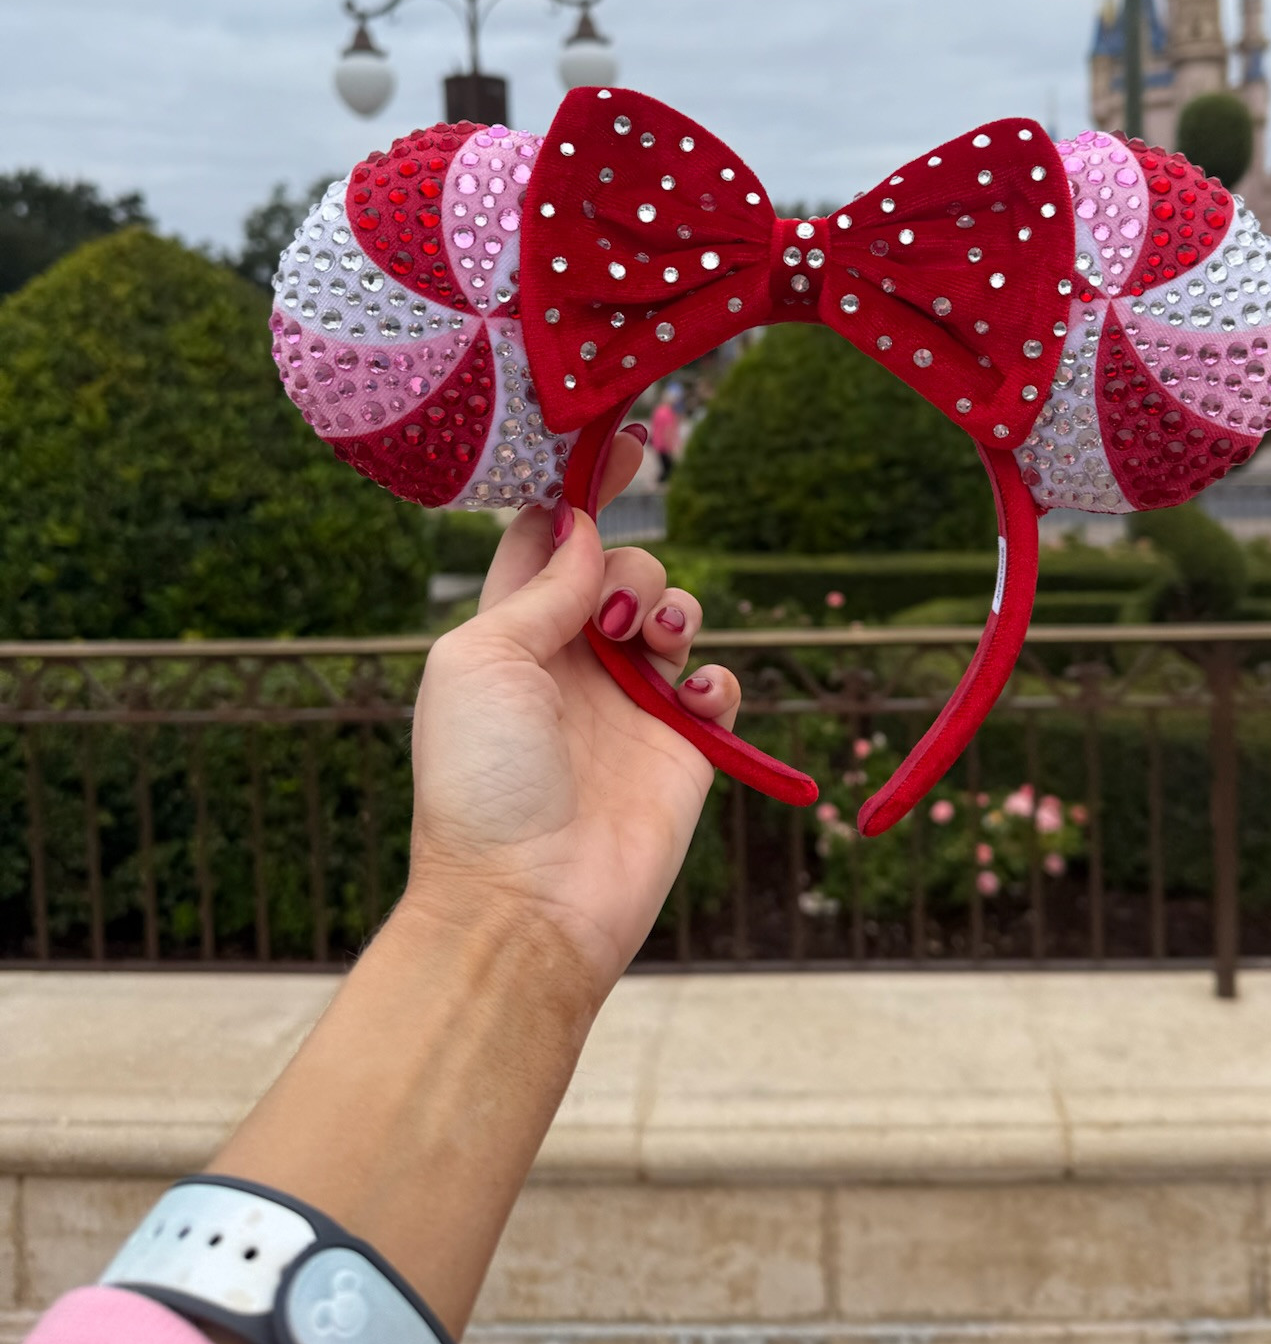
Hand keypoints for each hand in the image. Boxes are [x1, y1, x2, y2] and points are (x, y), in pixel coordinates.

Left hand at [407, 428, 737, 999]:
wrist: (527, 901)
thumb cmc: (480, 782)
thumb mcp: (481, 661)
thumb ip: (540, 587)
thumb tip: (584, 529)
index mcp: (509, 632)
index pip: (546, 538)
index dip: (580, 487)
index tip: (621, 442)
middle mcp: (569, 660)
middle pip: (617, 566)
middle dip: (629, 565)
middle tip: (614, 617)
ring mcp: (627, 703)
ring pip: (672, 611)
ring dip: (675, 608)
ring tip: (656, 647)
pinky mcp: (680, 748)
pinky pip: (717, 685)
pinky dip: (715, 679)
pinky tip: (692, 700)